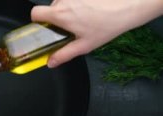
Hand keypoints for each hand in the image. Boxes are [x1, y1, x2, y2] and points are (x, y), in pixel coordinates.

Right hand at [31, 0, 162, 67]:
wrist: (127, 7)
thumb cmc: (106, 26)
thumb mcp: (84, 46)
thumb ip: (64, 55)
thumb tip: (51, 62)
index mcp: (60, 15)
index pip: (35, 13)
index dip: (37, 21)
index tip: (45, 28)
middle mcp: (63, 0)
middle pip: (49, 8)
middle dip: (56, 18)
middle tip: (70, 27)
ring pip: (61, 2)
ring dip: (67, 9)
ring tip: (83, 18)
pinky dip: (76, 3)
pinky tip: (89, 10)